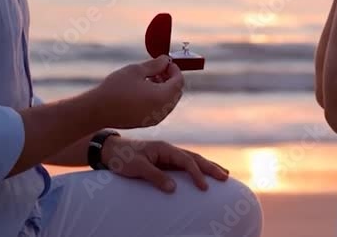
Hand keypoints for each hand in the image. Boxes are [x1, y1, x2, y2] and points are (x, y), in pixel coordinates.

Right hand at [93, 56, 183, 128]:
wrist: (98, 110)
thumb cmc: (116, 88)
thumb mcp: (136, 70)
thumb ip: (155, 64)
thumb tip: (166, 60)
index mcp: (162, 97)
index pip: (179, 82)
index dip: (175, 69)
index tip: (166, 62)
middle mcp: (162, 110)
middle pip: (176, 93)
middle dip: (171, 79)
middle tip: (159, 68)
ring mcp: (155, 118)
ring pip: (168, 101)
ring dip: (164, 88)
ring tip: (149, 78)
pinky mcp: (147, 122)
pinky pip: (160, 108)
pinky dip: (158, 98)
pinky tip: (143, 90)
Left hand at [101, 137, 229, 192]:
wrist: (111, 151)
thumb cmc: (123, 158)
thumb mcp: (137, 167)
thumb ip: (155, 176)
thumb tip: (173, 188)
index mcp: (164, 148)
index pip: (186, 160)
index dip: (197, 173)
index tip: (204, 187)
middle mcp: (169, 150)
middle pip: (195, 157)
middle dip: (211, 167)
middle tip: (226, 177)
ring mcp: (167, 155)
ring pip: (192, 160)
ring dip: (208, 166)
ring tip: (223, 174)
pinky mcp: (164, 161)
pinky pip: (185, 165)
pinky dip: (197, 169)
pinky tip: (203, 174)